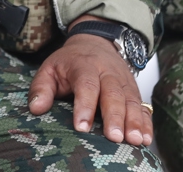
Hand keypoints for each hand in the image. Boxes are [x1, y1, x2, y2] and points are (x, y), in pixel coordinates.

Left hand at [28, 16, 151, 145]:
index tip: (81, 127)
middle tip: (114, 137)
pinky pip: (142, 106)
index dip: (84, 105)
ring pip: (130, 100)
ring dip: (134, 121)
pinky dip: (146, 122)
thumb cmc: (70, 61)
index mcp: (84, 65)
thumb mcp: (50, 68)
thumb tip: (36, 108)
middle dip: (114, 116)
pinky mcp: (134, 90)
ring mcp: (123, 81)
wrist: (95, 42)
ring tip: (134, 140)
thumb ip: (41, 87)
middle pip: (112, 93)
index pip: (86, 84)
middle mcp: (107, 72)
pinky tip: (146, 138)